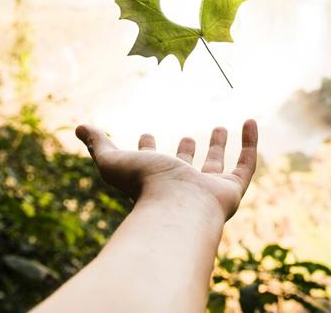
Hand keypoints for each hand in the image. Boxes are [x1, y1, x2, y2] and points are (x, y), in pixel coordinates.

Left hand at [75, 120, 257, 219]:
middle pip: (185, 169)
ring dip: (217, 148)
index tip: (145, 133)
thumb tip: (80, 127)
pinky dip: (250, 143)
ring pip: (215, 168)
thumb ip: (98, 144)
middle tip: (189, 137)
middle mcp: (181, 188)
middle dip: (186, 152)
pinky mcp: (232, 191)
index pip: (149, 166)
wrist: (176, 207)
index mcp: (152, 183)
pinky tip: (250, 122)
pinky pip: (246, 165)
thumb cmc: (143, 186)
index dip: (146, 150)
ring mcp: (208, 191)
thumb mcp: (113, 161)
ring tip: (219, 126)